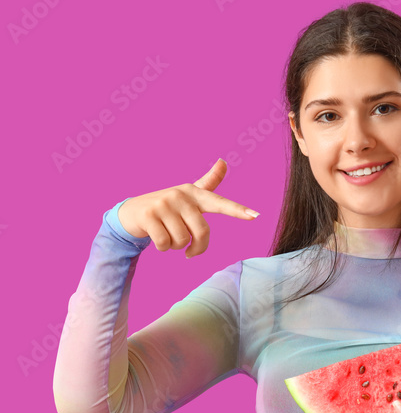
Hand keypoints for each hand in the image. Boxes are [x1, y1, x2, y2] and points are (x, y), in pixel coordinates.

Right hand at [117, 158, 259, 257]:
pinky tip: (157, 240)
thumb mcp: (189, 196)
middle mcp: (180, 196)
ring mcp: (163, 204)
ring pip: (182, 240)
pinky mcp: (148, 215)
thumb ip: (208, 183)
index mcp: (195, 194)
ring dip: (176, 247)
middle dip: (198, 248)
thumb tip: (224, 161)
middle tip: (190, 252)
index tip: (256, 216)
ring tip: (169, 238)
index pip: (220, 203)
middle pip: (202, 232)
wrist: (132, 212)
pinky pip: (165, 243)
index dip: (238, 210)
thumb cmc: (168, 207)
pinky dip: (163, 248)